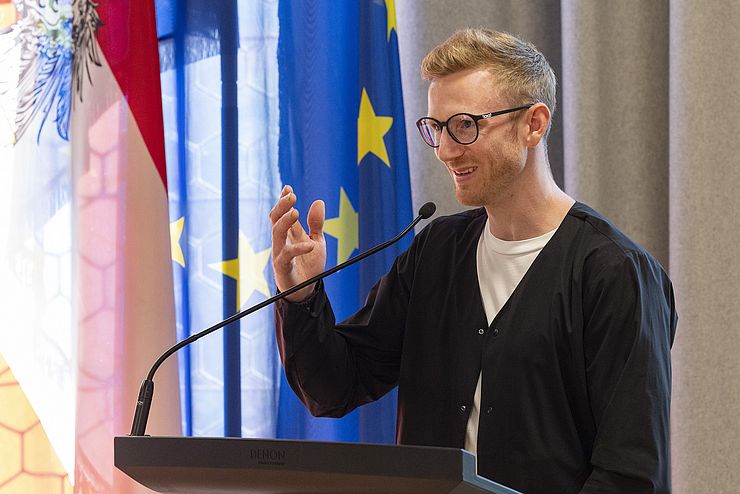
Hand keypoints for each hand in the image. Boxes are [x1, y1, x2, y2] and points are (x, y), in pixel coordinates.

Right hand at [270, 185, 325, 301]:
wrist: (306, 289)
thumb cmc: (309, 265)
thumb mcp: (317, 241)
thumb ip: (316, 223)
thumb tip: (318, 201)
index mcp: (288, 233)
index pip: (281, 213)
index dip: (283, 200)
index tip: (288, 188)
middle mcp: (281, 241)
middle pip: (275, 219)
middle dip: (282, 206)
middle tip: (292, 196)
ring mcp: (279, 253)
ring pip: (276, 234)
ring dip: (284, 222)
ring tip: (295, 212)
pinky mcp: (283, 267)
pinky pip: (287, 255)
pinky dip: (299, 249)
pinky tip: (310, 245)